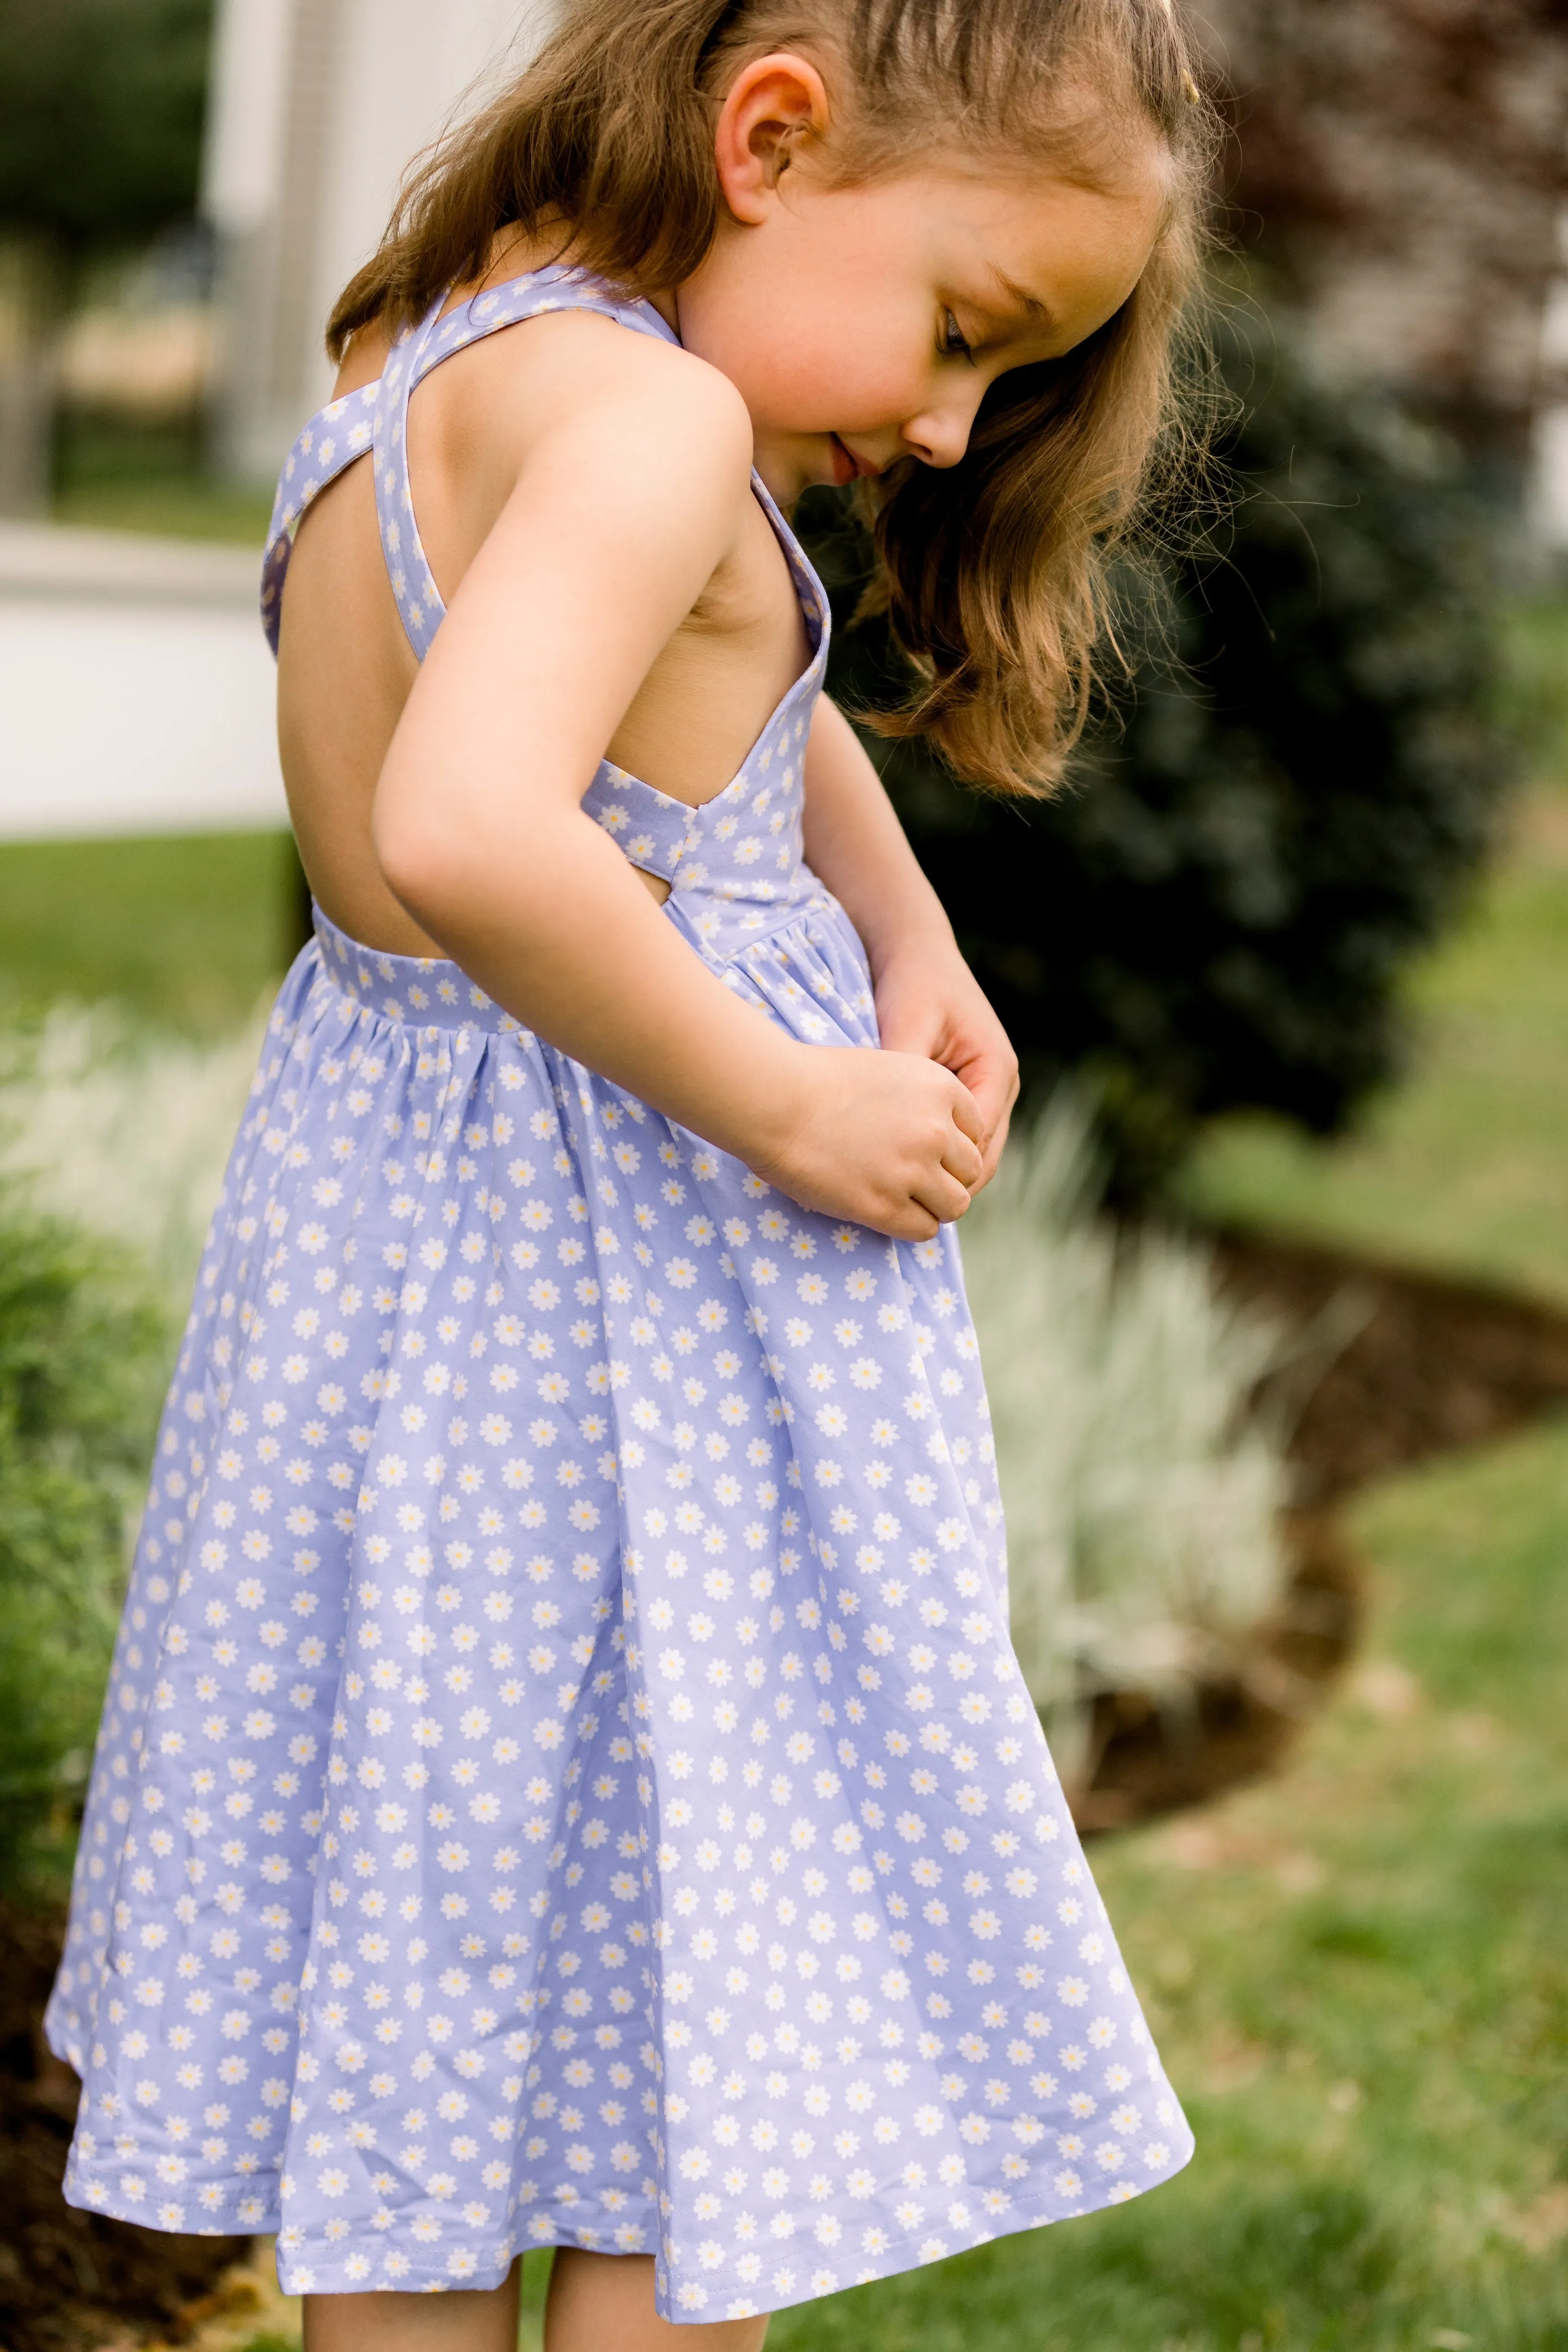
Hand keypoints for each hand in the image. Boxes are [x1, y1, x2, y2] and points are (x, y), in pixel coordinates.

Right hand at [752, 1042, 986, 1240]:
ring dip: (933, 1206)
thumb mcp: (888, 1070)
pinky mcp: (885, 1205)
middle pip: (970, 1170)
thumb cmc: (816, 1080)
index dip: (951, 1145)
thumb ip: (920, 1100)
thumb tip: (937, 1136)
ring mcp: (913, 1170)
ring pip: (955, 1205)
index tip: (924, 1150)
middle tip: (913, 1179)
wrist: (775, 1100)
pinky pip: (923, 1230)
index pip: (976, 1132)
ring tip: (902, 1199)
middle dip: (946, 1176)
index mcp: (941, 1087)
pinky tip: (884, 1211)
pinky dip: (910, 1225)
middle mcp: (937, 1129)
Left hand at [872, 941, 1019, 1191]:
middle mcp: (1000, 1084)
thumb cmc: (912, 985)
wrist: (915, 950)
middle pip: (983, 1157)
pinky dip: (936, 1154)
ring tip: (903, 1201)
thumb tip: (899, 1130)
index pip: (981, 1146)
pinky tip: (902, 1169)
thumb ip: (908, 1077)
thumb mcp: (907, 1028)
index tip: (910, 1200)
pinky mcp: (966, 1089)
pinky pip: (958, 1136)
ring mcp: (987, 1088)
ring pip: (973, 1152)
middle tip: (907, 1215)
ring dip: (943, 1174)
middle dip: (948, 1185)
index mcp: (996, 1072)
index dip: (949, 1178)